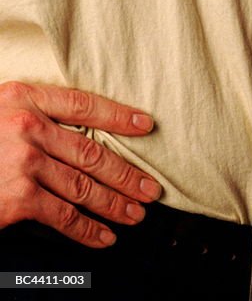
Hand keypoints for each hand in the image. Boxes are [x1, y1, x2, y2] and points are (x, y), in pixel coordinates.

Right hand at [0, 81, 160, 247]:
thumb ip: (34, 115)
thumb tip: (77, 133)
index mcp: (24, 98)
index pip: (85, 105)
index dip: (120, 116)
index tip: (147, 126)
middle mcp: (28, 126)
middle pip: (92, 150)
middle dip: (127, 172)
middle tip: (151, 186)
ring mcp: (23, 162)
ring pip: (84, 185)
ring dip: (116, 202)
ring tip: (136, 212)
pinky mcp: (17, 197)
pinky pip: (64, 215)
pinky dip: (88, 229)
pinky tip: (105, 235)